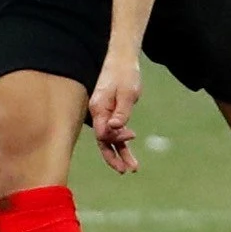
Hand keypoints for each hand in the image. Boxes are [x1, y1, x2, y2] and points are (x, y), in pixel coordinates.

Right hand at [88, 53, 143, 174]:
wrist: (122, 60)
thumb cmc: (125, 75)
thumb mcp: (127, 93)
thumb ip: (121, 111)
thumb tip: (115, 128)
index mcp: (98, 108)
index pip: (103, 132)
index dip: (115, 139)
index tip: (132, 135)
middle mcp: (98, 114)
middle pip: (103, 141)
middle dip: (113, 157)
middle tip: (126, 170)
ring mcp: (103, 115)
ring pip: (109, 139)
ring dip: (120, 153)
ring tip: (132, 168)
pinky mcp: (110, 113)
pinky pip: (114, 132)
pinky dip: (121, 142)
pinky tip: (129, 153)